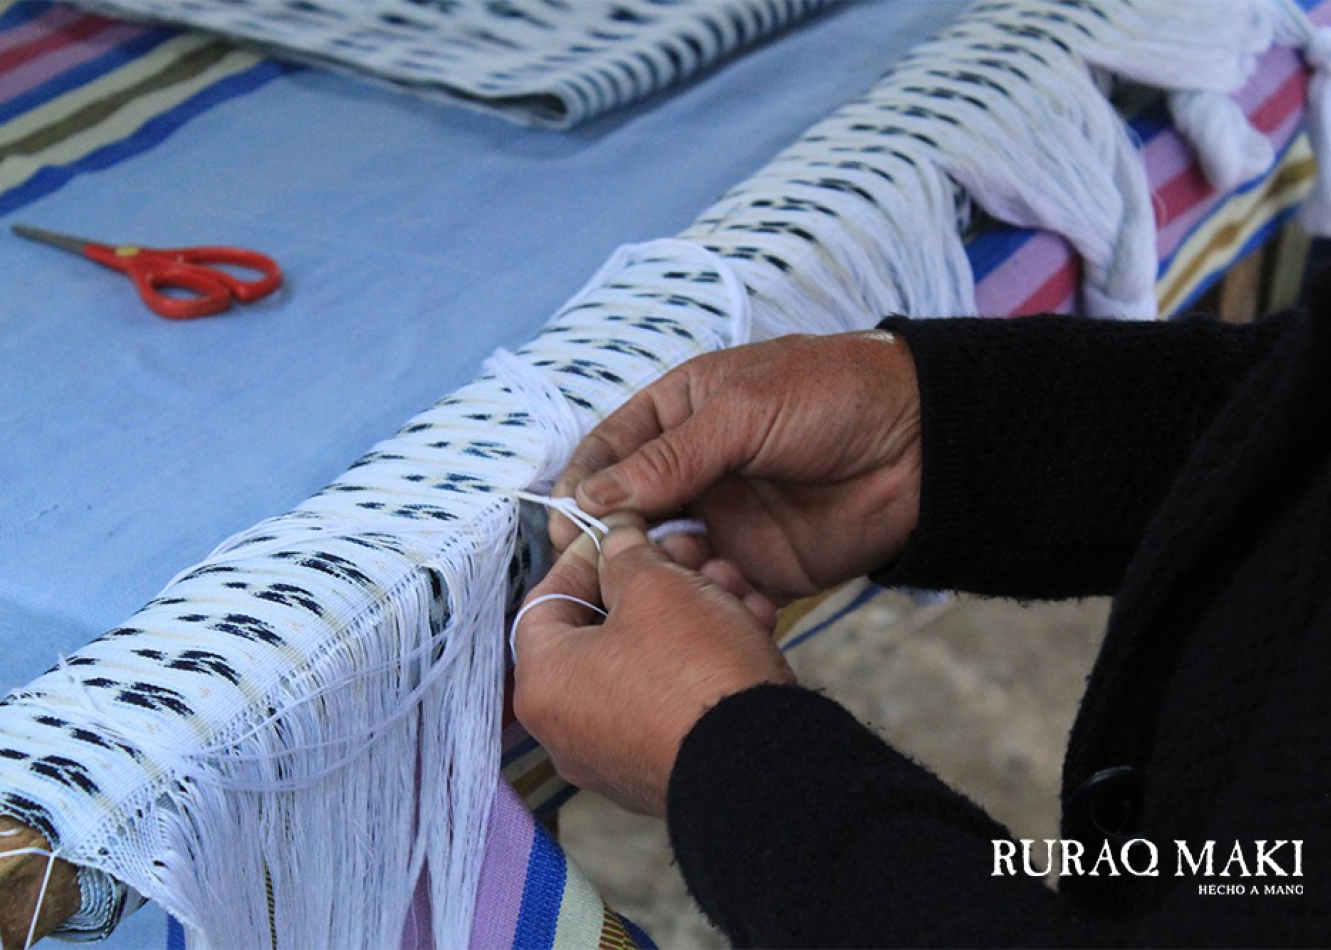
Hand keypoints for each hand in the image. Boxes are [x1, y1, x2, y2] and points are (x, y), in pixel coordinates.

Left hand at [512, 514, 793, 816]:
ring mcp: (617, 756)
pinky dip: (706, 662)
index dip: (586, 556)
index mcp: (544, 683)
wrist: (761, 769)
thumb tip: (615, 539)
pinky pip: (675, 701)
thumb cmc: (691, 670)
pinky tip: (752, 626)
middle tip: (693, 553)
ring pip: (650, 661)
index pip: (546, 600)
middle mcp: (568, 728)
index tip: (623, 530)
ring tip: (736, 587)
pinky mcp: (666, 771)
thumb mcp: (657, 587)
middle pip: (606, 630)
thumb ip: (627, 554)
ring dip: (693, 615)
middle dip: (658, 582)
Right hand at [553, 330, 921, 600]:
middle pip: (623, 510)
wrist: (923, 443)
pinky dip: (691, 599)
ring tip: (641, 588)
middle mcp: (690, 469)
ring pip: (658, 556)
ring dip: (644, 573)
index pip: (609, 450)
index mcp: (679, 413)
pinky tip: (691, 602)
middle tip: (588, 572)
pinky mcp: (751, 566)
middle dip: (602, 540)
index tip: (565, 524)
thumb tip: (592, 498)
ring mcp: (719, 519)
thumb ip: (670, 457)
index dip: (581, 485)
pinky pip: (704, 589)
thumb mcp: (742, 411)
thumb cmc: (832, 397)